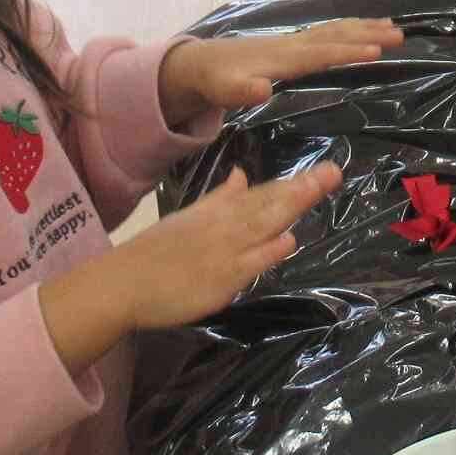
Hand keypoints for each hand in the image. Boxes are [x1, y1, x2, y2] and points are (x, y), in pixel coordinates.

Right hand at [38, 162, 340, 369]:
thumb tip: (243, 175)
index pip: (262, 194)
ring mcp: (222, 253)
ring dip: (290, 208)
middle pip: (268, 205)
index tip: (325, 171)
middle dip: (302, 189)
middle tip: (333, 172)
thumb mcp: (189, 217)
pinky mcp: (217, 282)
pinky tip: (286, 240)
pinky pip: (247, 265)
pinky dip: (266, 252)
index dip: (294, 183)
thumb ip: (220, 198)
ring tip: (317, 190)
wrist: (122, 283)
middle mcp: (223, 227)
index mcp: (217, 212)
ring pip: (261, 227)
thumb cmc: (156, 254)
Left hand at [161, 18, 402, 124]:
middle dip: (368, 34)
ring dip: (364, 28)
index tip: (376, 50)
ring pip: (335, 30)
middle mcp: (293, 45)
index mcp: (283, 58)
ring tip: (394, 28)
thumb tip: (262, 89)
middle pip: (336, 36)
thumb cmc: (216, 81)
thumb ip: (241, 90)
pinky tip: (361, 29)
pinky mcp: (293, 44)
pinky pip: (328, 32)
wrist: (200, 63)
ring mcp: (294, 42)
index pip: (322, 53)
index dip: (348, 52)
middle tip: (400, 35)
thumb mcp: (223, 90)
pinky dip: (349, 28)